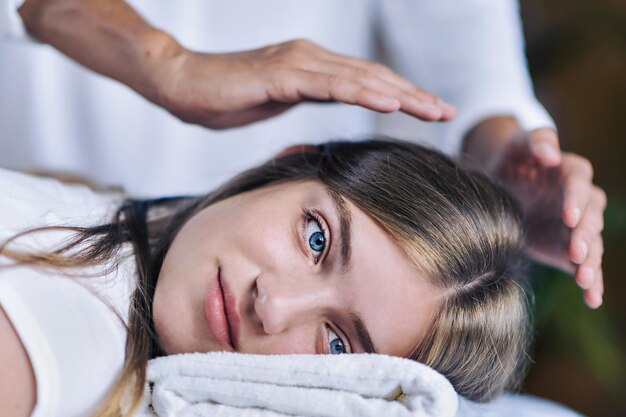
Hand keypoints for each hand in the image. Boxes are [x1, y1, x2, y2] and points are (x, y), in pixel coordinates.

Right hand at [155, 39, 455, 128]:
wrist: (181, 83)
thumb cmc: (224, 97)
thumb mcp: (275, 102)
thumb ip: (304, 99)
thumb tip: (325, 105)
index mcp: (312, 67)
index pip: (366, 82)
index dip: (401, 95)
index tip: (430, 110)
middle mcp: (311, 58)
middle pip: (373, 78)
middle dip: (413, 95)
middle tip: (447, 111)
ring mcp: (298, 63)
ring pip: (360, 79)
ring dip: (400, 94)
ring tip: (432, 108)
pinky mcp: (282, 74)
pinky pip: (330, 85)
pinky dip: (362, 92)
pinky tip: (389, 103)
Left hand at [487, 128, 606, 307]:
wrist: (500, 184)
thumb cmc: (512, 159)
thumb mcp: (519, 144)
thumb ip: (537, 142)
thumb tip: (551, 154)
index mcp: (571, 173)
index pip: (580, 184)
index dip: (576, 199)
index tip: (568, 215)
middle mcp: (581, 202)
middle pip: (590, 218)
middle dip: (584, 235)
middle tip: (575, 250)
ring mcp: (576, 228)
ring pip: (591, 245)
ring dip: (591, 262)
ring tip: (585, 278)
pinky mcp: (568, 250)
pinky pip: (584, 266)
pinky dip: (591, 283)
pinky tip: (593, 299)